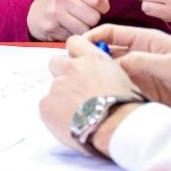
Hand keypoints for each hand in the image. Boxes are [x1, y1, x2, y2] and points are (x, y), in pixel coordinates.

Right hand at [27, 0, 112, 40]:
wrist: (35, 13)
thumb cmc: (63, 2)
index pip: (99, 0)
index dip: (101, 7)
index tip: (94, 7)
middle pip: (93, 17)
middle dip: (91, 20)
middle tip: (81, 16)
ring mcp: (55, 12)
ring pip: (84, 28)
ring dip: (82, 29)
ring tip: (74, 23)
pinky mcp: (50, 27)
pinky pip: (73, 37)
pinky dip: (72, 35)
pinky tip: (65, 29)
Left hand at [39, 35, 142, 155]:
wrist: (114, 128)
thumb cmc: (124, 108)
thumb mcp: (122, 79)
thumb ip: (104, 73)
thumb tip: (98, 78)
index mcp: (93, 59)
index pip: (74, 42)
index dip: (74, 54)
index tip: (77, 63)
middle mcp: (72, 68)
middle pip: (55, 62)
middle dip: (62, 74)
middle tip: (74, 91)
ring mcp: (57, 86)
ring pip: (52, 88)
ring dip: (61, 97)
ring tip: (77, 113)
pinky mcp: (46, 104)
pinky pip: (46, 106)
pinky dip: (54, 114)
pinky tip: (69, 123)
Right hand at [82, 24, 170, 115]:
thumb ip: (141, 63)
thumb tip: (111, 65)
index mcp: (147, 41)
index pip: (112, 33)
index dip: (92, 37)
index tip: (75, 47)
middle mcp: (141, 58)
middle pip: (107, 55)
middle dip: (88, 60)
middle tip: (69, 71)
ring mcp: (142, 78)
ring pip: (111, 76)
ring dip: (97, 81)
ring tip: (79, 90)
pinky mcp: (145, 97)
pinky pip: (121, 94)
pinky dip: (110, 97)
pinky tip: (100, 104)